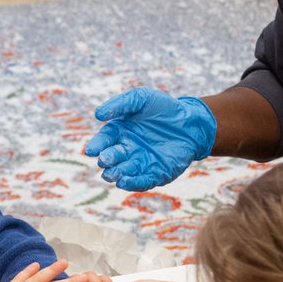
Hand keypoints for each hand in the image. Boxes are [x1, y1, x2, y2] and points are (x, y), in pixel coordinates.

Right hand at [86, 89, 216, 190]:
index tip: (91, 150)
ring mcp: (139, 163)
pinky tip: (124, 182)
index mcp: (120, 132)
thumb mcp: (141, 98)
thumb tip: (97, 115)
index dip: (97, 145)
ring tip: (112, 174)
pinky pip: (141, 181)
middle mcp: (126, 149)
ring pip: (123, 172)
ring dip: (115, 174)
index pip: (104, 140)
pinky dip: (132, 183)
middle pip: (111, 158)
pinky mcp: (154, 174)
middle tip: (105, 159)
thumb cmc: (164, 108)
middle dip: (107, 160)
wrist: (191, 122)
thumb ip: (120, 104)